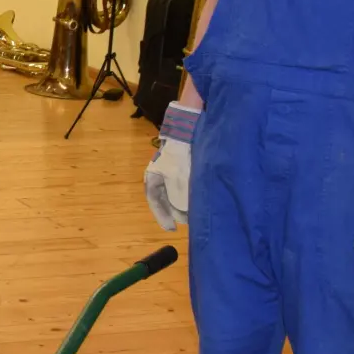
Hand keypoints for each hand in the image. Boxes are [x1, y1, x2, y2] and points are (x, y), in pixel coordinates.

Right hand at [144, 103, 199, 230]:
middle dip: (175, 211)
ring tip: (195, 214)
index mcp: (153, 177)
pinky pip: (184, 185)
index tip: (171, 228)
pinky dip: (190, 194)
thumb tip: (183, 213)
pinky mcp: (184, 166)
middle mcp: (160, 174)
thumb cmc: (179, 150)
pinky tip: (200, 198)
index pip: (154, 200)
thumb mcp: (179, 174)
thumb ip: (180, 194)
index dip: (161, 216)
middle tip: (187, 222)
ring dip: (183, 203)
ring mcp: (172, 170)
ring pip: (175, 192)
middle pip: (165, 198)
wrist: (189, 125)